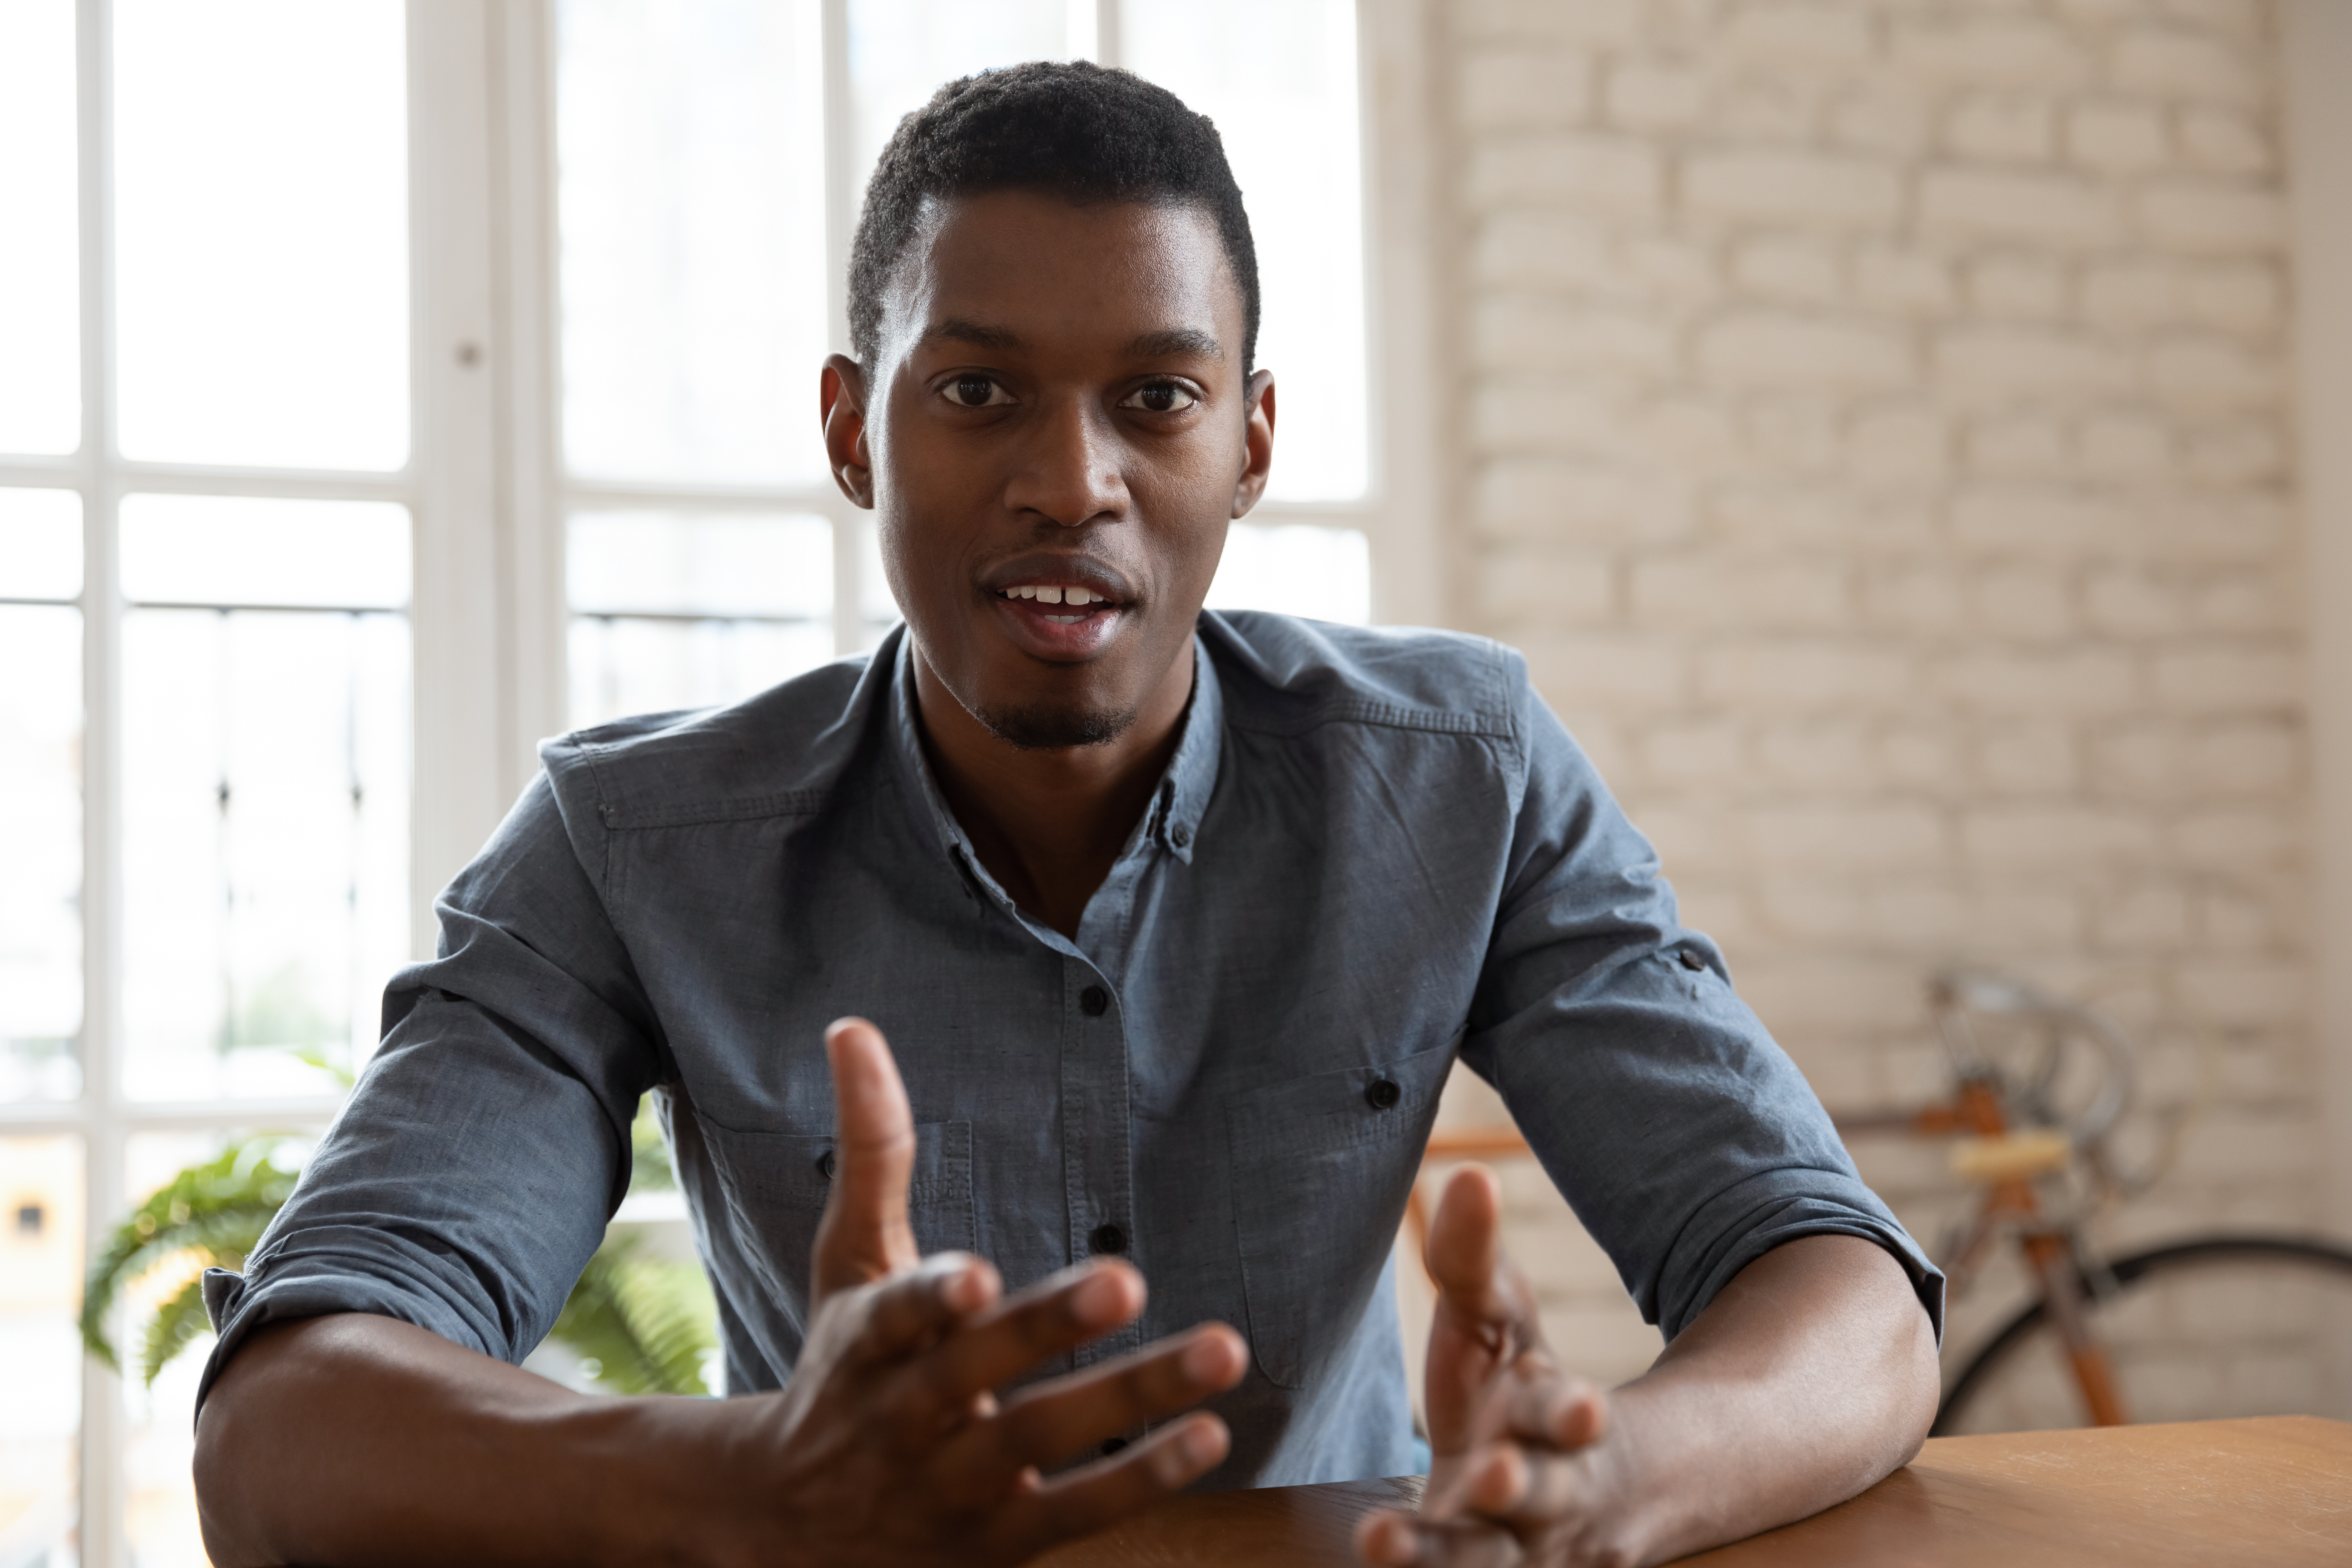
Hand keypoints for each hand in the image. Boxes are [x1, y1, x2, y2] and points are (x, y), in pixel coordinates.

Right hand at [718, 1017, 1248, 1566]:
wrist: (781, 1529)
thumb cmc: (839, 1372)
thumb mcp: (846, 1264)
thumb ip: (870, 1152)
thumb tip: (854, 1024)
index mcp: (867, 1343)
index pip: (895, 1317)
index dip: (931, 1297)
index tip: (973, 1278)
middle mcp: (905, 1417)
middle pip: (978, 1372)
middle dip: (1047, 1327)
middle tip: (1126, 1278)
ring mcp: (951, 1488)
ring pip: (1041, 1441)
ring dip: (1132, 1397)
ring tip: (1223, 1353)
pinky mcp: (994, 1546)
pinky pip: (1075, 1514)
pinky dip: (1142, 1478)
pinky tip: (1211, 1434)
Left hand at [1357, 1166, 1628, 1567]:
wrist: (1566, 1493)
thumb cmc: (1516, 1386)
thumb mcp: (1497, 1319)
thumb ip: (1472, 1259)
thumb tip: (1469, 1171)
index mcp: (1555, 1417)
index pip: (1567, 1412)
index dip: (1570, 1412)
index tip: (1582, 1409)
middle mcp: (1546, 1491)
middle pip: (1542, 1493)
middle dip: (1522, 1484)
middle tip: (1495, 1472)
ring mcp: (1514, 1549)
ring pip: (1487, 1561)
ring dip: (1441, 1557)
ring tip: (1381, 1540)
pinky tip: (1374, 1563)